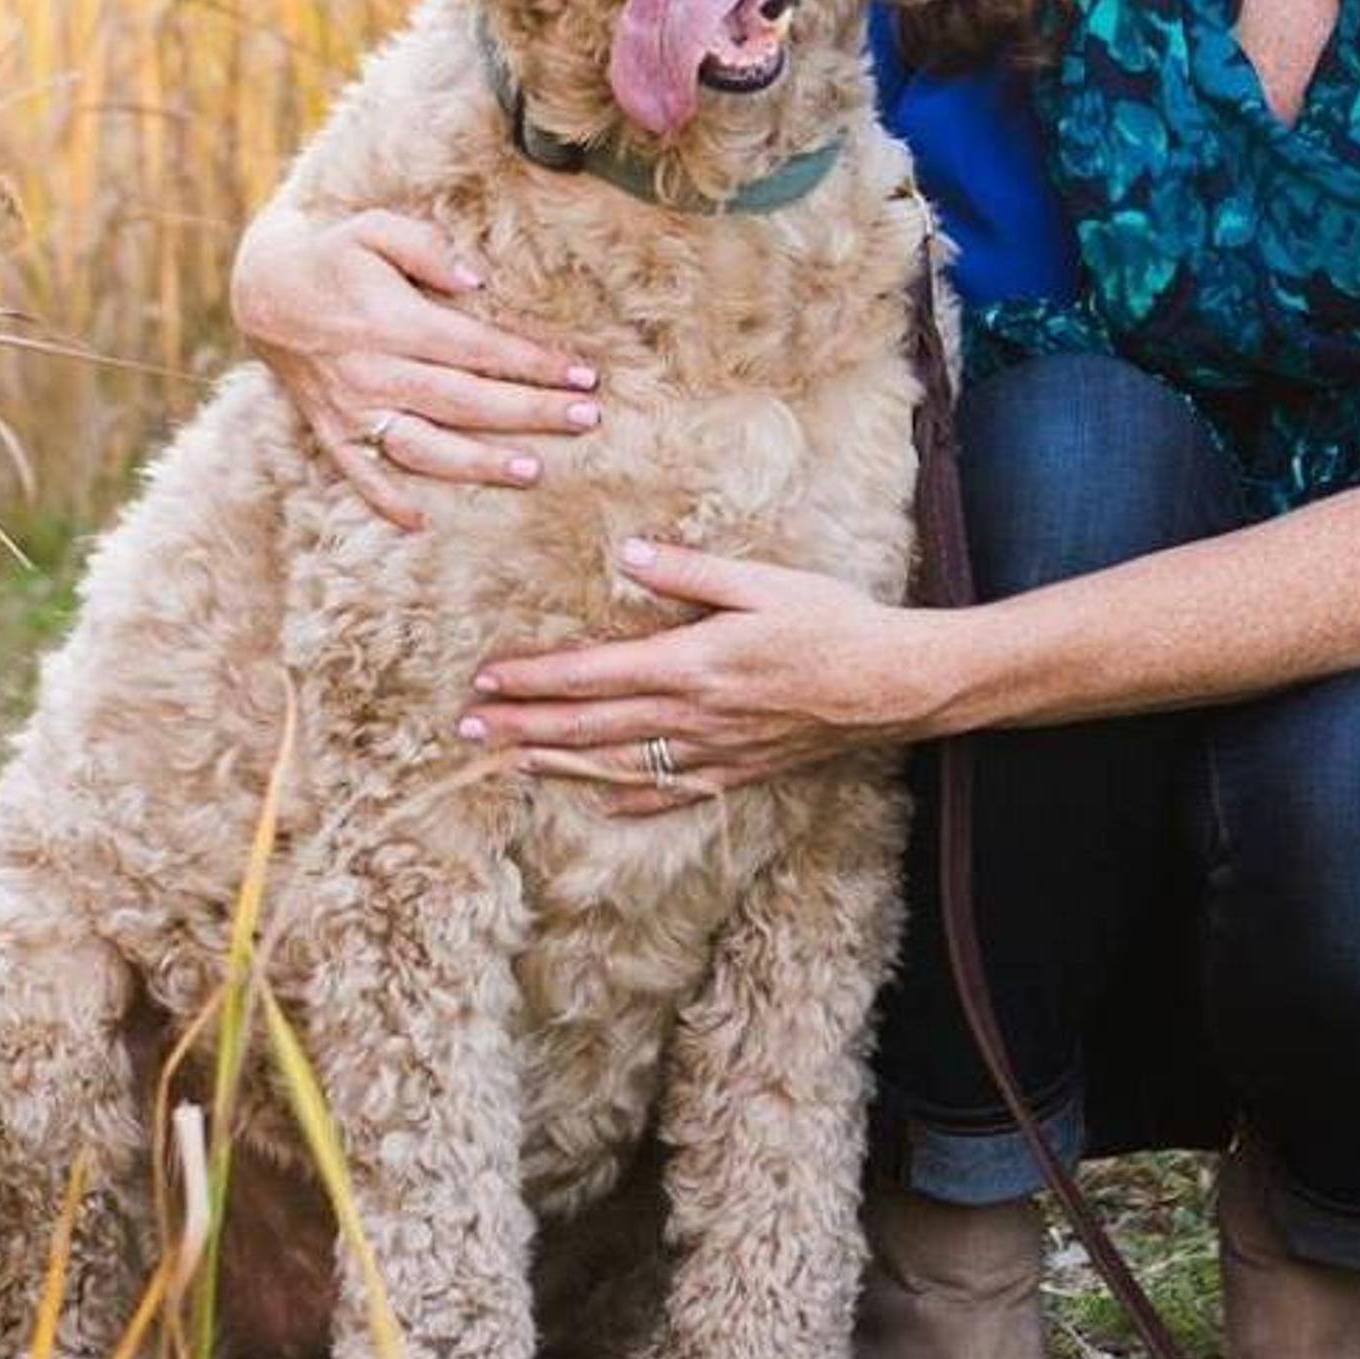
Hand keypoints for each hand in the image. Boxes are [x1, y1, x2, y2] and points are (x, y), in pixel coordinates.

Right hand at [231, 203, 599, 526]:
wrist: (261, 289)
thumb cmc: (335, 254)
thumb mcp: (376, 227)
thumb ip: (428, 247)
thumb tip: (476, 281)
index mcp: (393, 322)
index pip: (478, 348)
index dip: (533, 362)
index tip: (583, 373)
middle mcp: (374, 372)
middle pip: (466, 401)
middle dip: (530, 411)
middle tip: (587, 418)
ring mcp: (351, 408)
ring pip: (423, 446)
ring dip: (479, 462)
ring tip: (533, 471)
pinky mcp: (330, 431)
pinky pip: (360, 473)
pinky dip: (387, 500)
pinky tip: (421, 522)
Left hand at [461, 540, 967, 811]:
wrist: (892, 685)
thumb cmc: (832, 622)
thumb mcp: (764, 581)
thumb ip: (690, 572)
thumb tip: (626, 554)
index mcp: (692, 662)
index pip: (592, 674)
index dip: (535, 678)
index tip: (487, 678)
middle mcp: (692, 715)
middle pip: (591, 726)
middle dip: (523, 727)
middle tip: (467, 731)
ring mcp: (713, 751)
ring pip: (618, 766)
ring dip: (557, 764)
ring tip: (508, 765)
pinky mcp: (738, 772)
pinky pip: (671, 794)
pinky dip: (630, 801)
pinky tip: (599, 804)